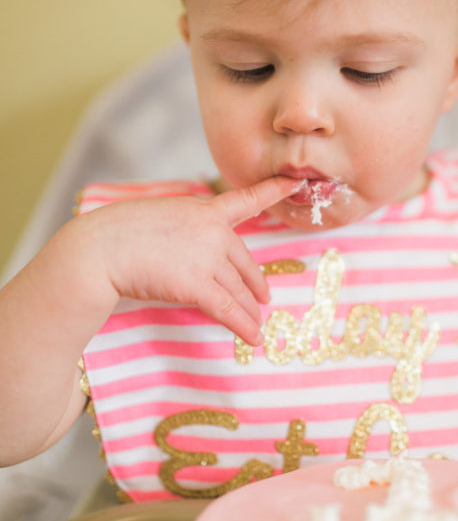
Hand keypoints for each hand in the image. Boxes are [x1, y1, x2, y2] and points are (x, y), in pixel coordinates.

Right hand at [85, 176, 301, 345]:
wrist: (101, 248)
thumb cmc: (121, 232)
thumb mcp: (162, 216)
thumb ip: (188, 229)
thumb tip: (199, 253)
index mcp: (204, 210)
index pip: (246, 199)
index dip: (274, 190)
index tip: (293, 183)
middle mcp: (213, 232)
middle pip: (244, 264)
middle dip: (255, 284)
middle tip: (264, 298)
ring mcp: (207, 258)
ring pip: (237, 291)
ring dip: (249, 311)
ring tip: (257, 323)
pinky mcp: (196, 285)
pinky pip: (227, 310)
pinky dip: (243, 326)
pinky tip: (254, 336)